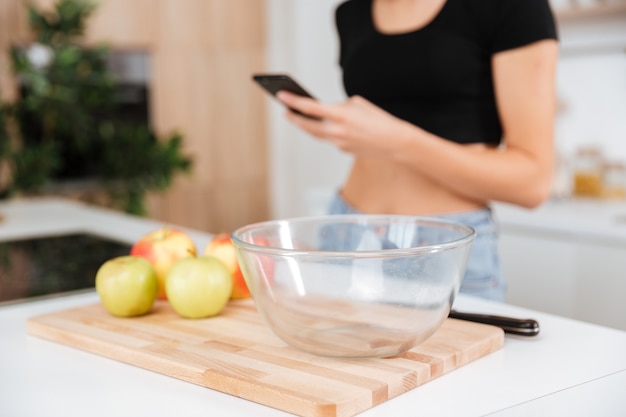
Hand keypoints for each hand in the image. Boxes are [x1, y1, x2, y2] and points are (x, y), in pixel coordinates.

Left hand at [276, 91, 412, 157]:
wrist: (394, 141)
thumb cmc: (377, 118)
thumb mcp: (357, 104)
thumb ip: (338, 107)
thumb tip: (325, 113)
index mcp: (340, 114)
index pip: (309, 107)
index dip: (292, 101)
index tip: (280, 95)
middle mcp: (336, 131)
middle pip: (307, 125)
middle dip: (294, 117)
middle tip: (285, 110)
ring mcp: (338, 143)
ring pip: (316, 134)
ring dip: (306, 126)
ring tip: (297, 118)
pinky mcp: (343, 150)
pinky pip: (331, 139)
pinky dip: (328, 132)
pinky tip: (325, 126)